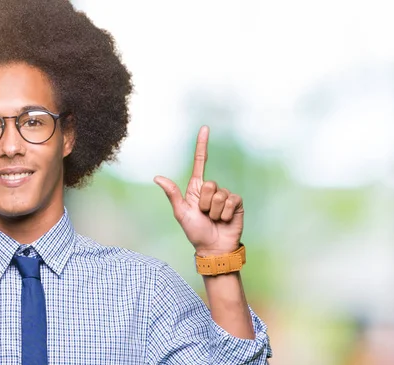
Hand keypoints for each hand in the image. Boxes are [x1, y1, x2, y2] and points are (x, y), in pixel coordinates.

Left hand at [154, 126, 242, 255]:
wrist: (213, 248)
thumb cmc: (195, 231)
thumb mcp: (181, 213)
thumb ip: (172, 194)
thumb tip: (157, 177)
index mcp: (196, 188)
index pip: (200, 162)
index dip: (202, 145)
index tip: (204, 128)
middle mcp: (212, 190)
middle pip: (209, 184)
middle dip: (205, 203)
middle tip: (204, 215)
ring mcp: (225, 196)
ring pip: (220, 195)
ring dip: (214, 211)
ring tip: (214, 219)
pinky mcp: (236, 203)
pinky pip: (231, 201)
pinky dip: (225, 213)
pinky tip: (224, 220)